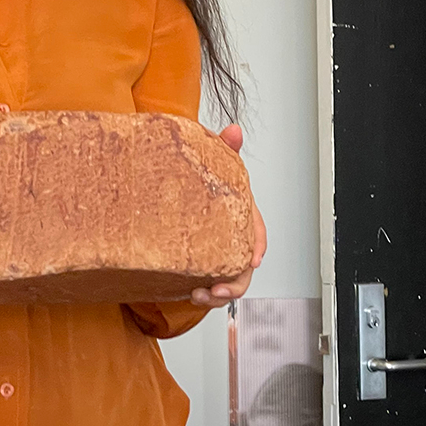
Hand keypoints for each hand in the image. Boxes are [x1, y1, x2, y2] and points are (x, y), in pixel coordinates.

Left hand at [191, 124, 266, 308]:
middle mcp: (231, 238)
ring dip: (217, 294)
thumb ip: (224, 147)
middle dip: (235, 282)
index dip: (257, 246)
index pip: (257, 232)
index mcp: (240, 215)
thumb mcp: (212, 163)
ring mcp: (217, 255)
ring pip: (229, 281)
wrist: (167, 194)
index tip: (253, 260)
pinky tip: (188, 293)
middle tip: (217, 289)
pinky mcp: (200, 267)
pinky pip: (209, 285)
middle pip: (244, 266)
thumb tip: (233, 130)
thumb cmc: (198, 180)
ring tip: (198, 295)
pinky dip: (203, 294)